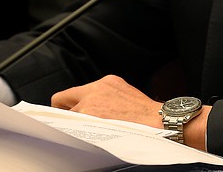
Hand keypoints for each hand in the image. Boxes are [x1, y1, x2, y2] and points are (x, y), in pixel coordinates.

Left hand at [51, 75, 210, 149]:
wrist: (161, 122)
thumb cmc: (147, 114)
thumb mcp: (125, 94)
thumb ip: (105, 96)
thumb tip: (90, 107)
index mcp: (105, 83)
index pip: (72, 91)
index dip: (67, 104)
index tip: (69, 112)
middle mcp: (94, 92)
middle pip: (61, 101)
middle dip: (65, 113)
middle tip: (74, 123)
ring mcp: (90, 108)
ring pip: (68, 119)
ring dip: (76, 125)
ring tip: (92, 132)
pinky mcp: (91, 123)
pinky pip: (74, 130)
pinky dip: (79, 134)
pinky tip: (93, 137)